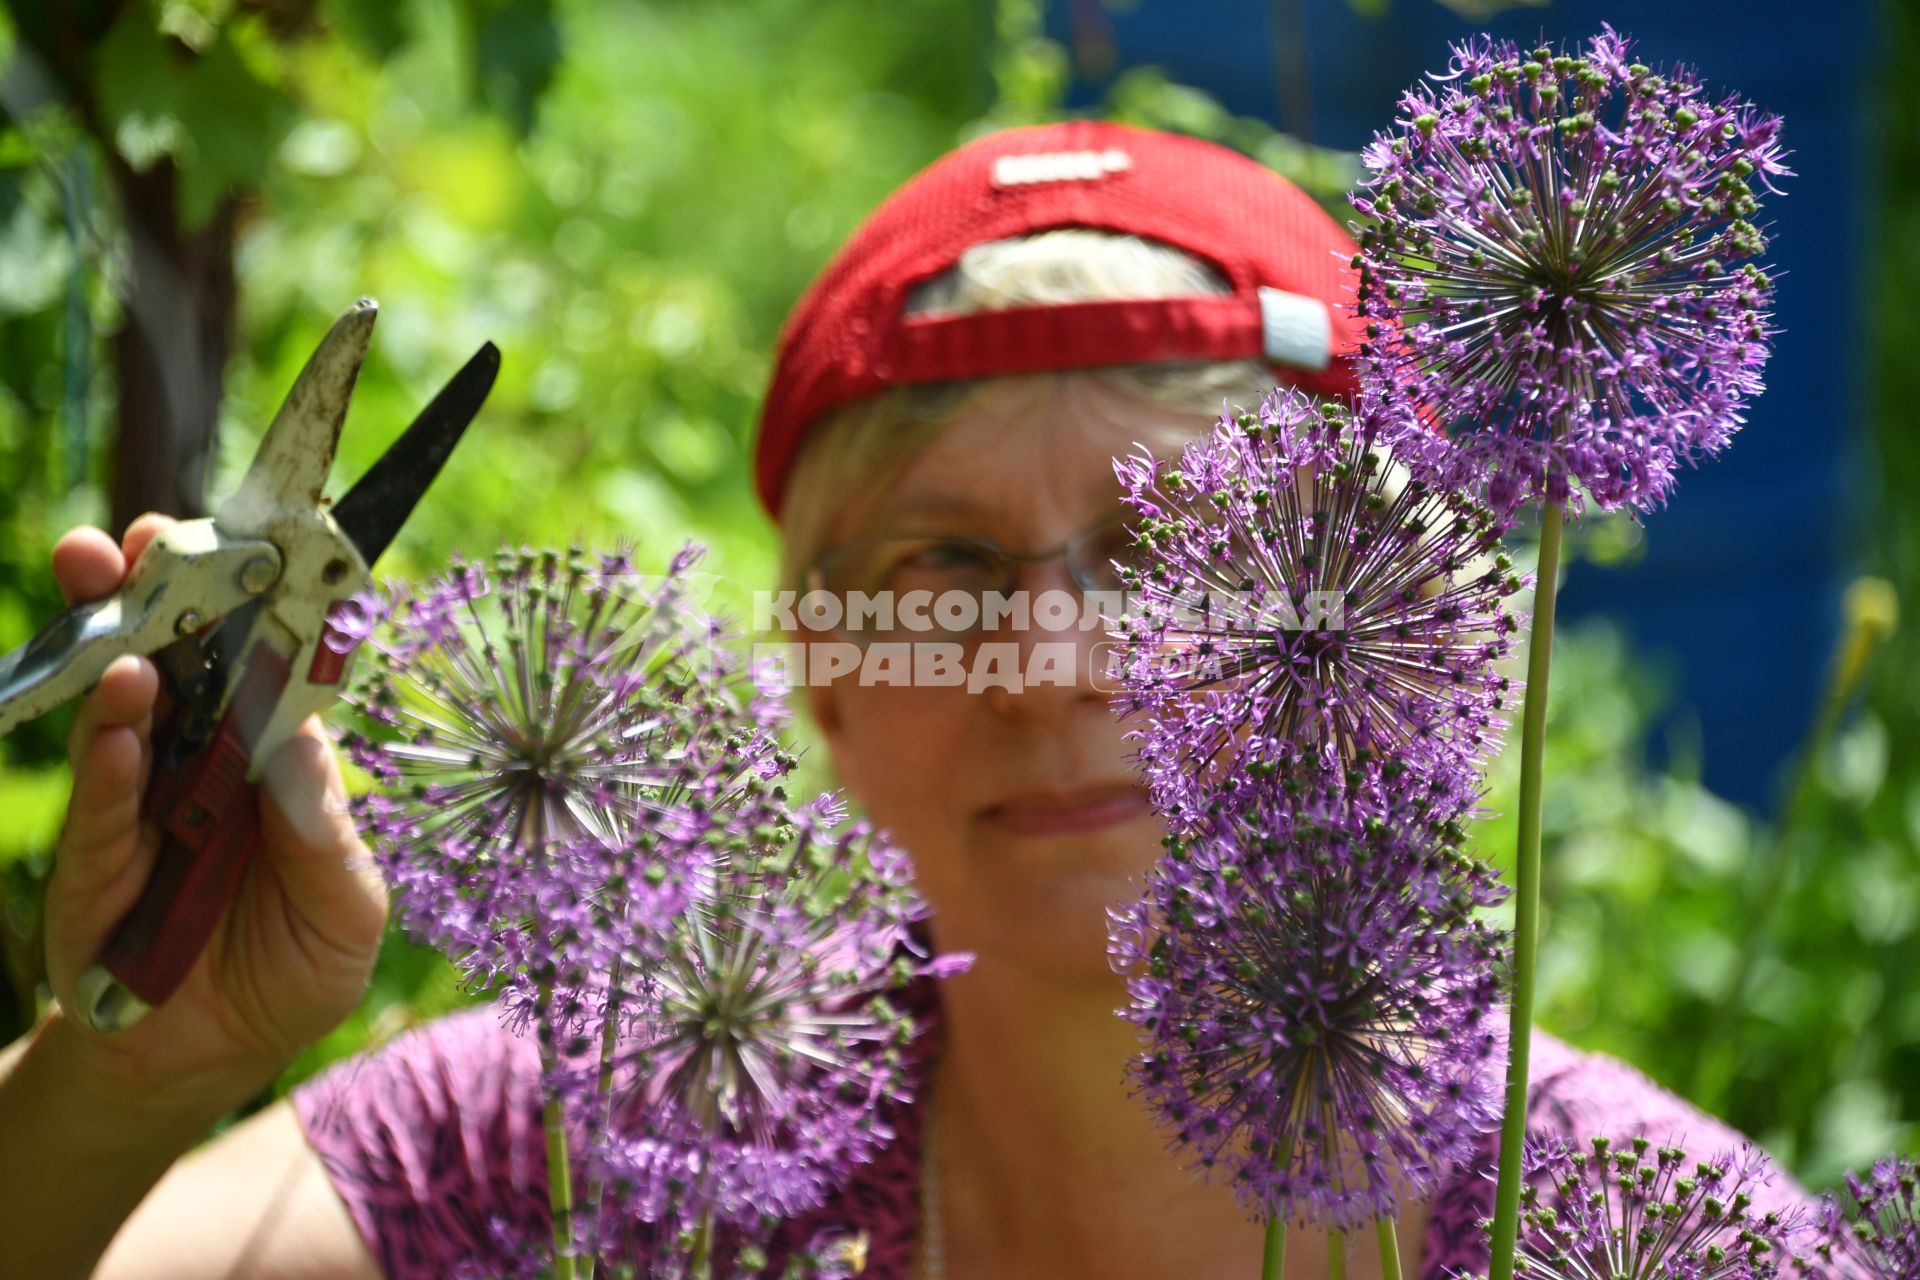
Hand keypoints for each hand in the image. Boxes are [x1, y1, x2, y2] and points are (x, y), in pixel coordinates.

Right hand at [39, 514, 388, 1116]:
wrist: (200, 1066)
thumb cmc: (289, 973)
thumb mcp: (345, 912)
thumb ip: (326, 833)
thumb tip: (301, 737)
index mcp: (277, 766)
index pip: (269, 670)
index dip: (264, 609)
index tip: (258, 546)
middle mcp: (206, 768)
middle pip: (186, 664)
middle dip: (165, 594)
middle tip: (148, 538)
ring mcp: (145, 807)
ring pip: (129, 714)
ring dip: (124, 655)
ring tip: (122, 605)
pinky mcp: (97, 863)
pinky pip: (104, 803)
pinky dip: (109, 758)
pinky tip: (117, 715)